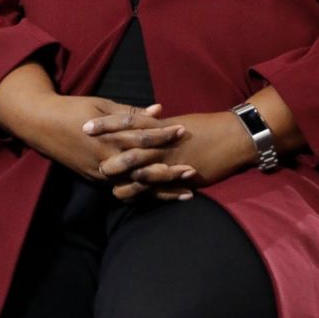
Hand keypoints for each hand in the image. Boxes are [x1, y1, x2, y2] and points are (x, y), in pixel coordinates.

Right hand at [0, 63, 197, 200]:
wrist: (40, 124)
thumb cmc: (72, 109)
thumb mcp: (101, 104)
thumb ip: (130, 112)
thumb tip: (159, 110)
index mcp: (106, 136)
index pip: (140, 136)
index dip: (163, 134)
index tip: (182, 130)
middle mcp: (104, 158)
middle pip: (142, 166)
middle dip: (168, 168)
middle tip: (193, 169)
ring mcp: (99, 172)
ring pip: (135, 184)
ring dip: (161, 188)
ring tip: (186, 191)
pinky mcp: (95, 180)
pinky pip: (123, 190)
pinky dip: (144, 194)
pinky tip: (161, 198)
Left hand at [88, 110, 256, 201]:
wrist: (235, 136)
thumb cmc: (207, 126)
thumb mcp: (178, 121)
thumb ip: (157, 124)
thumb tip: (139, 123)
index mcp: (161, 125)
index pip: (127, 122)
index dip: (106, 125)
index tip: (86, 125)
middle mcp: (162, 143)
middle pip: (128, 147)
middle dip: (106, 151)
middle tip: (84, 154)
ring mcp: (171, 160)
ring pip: (138, 169)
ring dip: (119, 175)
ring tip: (101, 178)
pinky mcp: (179, 174)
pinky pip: (156, 186)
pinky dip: (141, 192)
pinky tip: (125, 196)